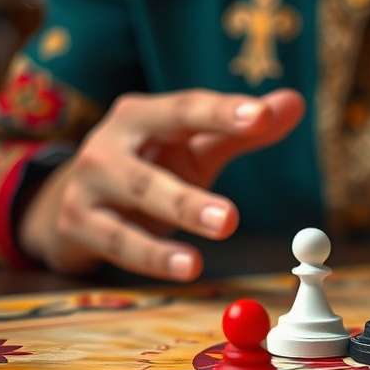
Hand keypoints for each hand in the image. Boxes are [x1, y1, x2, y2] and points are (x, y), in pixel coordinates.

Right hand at [20, 88, 304, 280]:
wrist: (74, 200)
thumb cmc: (149, 165)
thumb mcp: (193, 147)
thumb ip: (241, 131)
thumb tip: (295, 103)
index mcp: (141, 116)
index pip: (185, 111)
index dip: (222, 112)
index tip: (261, 115)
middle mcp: (108, 146)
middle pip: (152, 169)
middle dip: (190, 194)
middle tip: (233, 217)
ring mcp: (89, 186)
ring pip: (136, 205)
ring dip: (177, 221)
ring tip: (219, 237)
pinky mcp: (80, 225)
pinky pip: (121, 242)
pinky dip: (154, 257)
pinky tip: (189, 267)